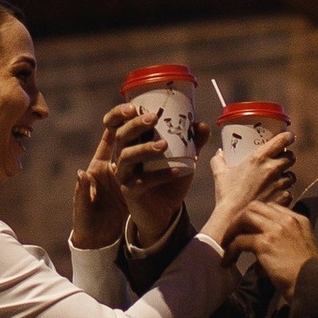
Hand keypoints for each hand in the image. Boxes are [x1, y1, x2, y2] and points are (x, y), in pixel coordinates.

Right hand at [73, 99, 190, 247]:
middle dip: (134, 126)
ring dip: (145, 148)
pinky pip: (142, 182)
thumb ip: (191, 141)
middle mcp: (122, 158)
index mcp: (130, 144)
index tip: (134, 105)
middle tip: (152, 118)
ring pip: (126, 158)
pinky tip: (176, 172)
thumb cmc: (169, 178)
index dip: (118, 113)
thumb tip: (201, 124)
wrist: (166, 212)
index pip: (116, 124)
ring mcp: (124, 176)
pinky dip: (160, 175)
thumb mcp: (183, 158)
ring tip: (163, 144)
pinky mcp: (130, 193)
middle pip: (120, 137)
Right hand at [206, 124, 295, 246]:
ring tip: (277, 179)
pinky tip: (275, 195)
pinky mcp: (283, 199)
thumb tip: (220, 152)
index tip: (289, 136)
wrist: (233, 218)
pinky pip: (289, 192)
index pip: (282, 140)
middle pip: (291, 157)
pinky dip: (284, 193)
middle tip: (280, 159)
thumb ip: (219, 159)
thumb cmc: (226, 194)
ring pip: (292, 175)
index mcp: (259, 158)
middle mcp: (272, 169)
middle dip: (287, 157)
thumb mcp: (220, 173)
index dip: (288, 136)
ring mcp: (279, 185)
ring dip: (286, 175)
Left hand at [223, 199, 317, 300]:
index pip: (271, 207)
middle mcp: (287, 220)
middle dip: (240, 219)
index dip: (255, 217)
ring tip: (226, 244)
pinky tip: (228, 260)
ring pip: (245, 218)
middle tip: (232, 233)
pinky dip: (231, 250)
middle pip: (255, 207)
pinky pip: (240, 241)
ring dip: (232, 230)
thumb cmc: (308, 274)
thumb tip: (260, 254)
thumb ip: (285, 243)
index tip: (246, 229)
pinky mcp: (265, 243)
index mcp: (298, 220)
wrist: (312, 285)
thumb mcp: (301, 249)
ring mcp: (275, 230)